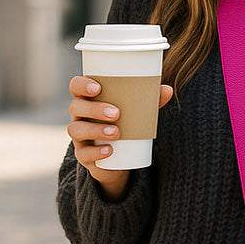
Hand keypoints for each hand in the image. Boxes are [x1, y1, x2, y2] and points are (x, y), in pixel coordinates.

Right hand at [67, 75, 173, 199]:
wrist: (120, 158)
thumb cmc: (126, 124)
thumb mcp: (137, 112)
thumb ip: (150, 101)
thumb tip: (168, 90)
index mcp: (88, 99)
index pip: (76, 86)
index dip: (82, 85)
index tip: (98, 88)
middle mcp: (79, 116)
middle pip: (76, 107)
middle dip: (94, 109)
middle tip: (116, 113)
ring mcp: (79, 136)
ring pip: (76, 130)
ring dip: (96, 130)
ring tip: (117, 132)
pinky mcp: (83, 155)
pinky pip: (83, 154)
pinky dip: (96, 152)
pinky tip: (109, 151)